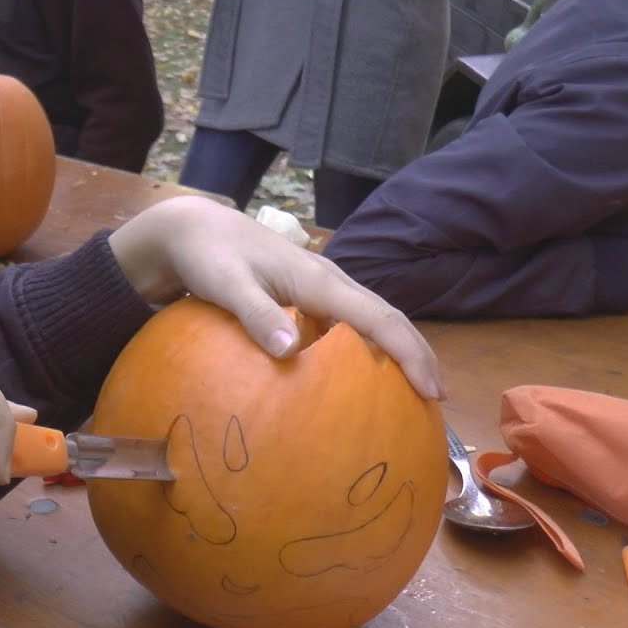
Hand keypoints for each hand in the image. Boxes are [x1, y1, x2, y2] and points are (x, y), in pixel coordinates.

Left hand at [108, 196, 445, 399]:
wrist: (193, 229)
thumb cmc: (210, 257)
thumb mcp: (228, 286)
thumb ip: (257, 316)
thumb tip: (291, 352)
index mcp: (317, 280)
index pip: (378, 318)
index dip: (408, 352)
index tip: (429, 389)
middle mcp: (328, 281)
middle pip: (386, 317)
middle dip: (416, 354)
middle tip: (434, 398)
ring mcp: (319, 287)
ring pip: (370, 319)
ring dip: (394, 350)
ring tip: (409, 390)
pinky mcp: (306, 295)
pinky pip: (346, 323)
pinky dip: (362, 348)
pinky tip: (358, 376)